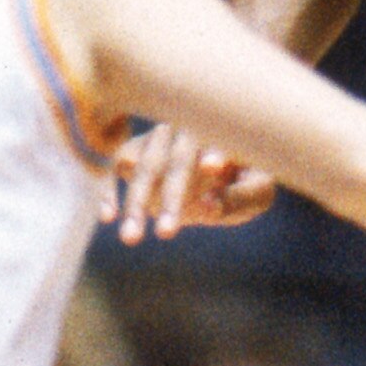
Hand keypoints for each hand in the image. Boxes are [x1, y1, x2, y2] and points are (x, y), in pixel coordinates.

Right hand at [111, 122, 277, 244]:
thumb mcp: (256, 193)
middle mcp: (187, 128)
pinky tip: (108, 216)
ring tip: (131, 237)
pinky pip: (118, 165)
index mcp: (222, 132)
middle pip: (176, 160)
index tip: (215, 167)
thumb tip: (207, 206)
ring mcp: (158, 139)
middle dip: (170, 198)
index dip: (214, 151)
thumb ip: (237, 199)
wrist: (223, 172)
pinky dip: (110, 189)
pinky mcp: (137, 151)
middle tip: (166, 234)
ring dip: (135, 202)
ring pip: (143, 166)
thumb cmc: (247, 180)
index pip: (217, 138)